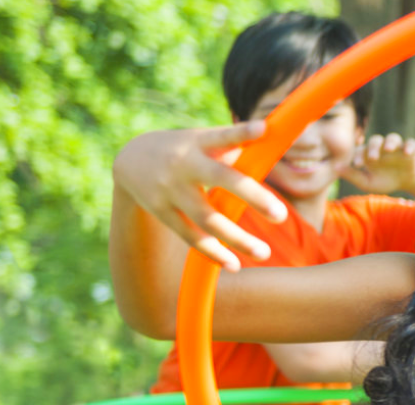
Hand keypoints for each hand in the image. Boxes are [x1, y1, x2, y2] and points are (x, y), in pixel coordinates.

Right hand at [113, 121, 283, 268]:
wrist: (133, 158)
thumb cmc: (188, 148)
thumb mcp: (205, 138)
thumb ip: (238, 142)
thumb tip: (278, 137)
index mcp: (199, 142)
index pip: (222, 136)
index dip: (242, 132)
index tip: (262, 129)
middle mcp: (184, 164)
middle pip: (220, 179)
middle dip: (252, 196)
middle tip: (281, 215)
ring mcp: (170, 190)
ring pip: (206, 218)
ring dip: (236, 238)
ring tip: (264, 253)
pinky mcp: (162, 211)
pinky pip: (189, 236)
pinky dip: (212, 252)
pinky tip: (234, 266)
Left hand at [341, 133, 414, 195]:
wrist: (407, 182)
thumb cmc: (385, 180)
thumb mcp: (367, 182)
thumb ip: (352, 175)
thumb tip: (336, 168)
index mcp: (370, 154)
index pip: (362, 150)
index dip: (358, 156)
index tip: (357, 165)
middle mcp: (382, 148)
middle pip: (376, 140)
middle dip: (373, 147)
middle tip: (373, 158)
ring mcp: (397, 147)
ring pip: (393, 137)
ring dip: (390, 142)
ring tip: (389, 149)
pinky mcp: (411, 149)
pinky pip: (411, 143)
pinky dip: (409, 146)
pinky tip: (407, 153)